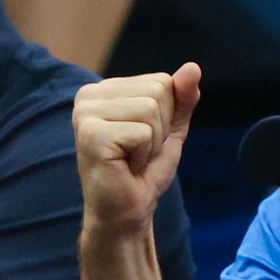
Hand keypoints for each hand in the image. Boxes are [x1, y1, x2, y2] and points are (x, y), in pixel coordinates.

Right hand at [73, 64, 200, 234]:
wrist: (127, 212)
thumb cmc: (143, 171)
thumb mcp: (170, 128)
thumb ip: (181, 97)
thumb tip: (193, 67)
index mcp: (103, 89)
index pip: (161, 81)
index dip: (165, 116)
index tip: (143, 140)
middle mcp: (87, 96)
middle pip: (157, 92)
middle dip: (160, 129)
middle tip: (138, 153)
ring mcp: (86, 114)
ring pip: (151, 109)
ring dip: (153, 143)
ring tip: (131, 160)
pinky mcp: (91, 135)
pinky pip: (143, 132)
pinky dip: (144, 155)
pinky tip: (125, 167)